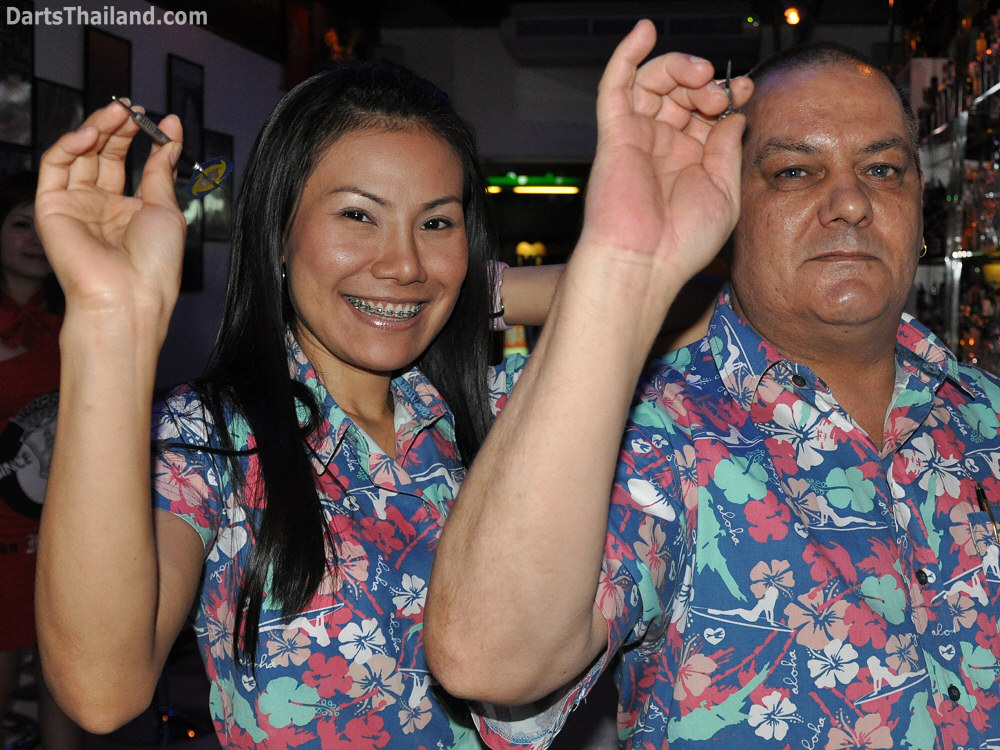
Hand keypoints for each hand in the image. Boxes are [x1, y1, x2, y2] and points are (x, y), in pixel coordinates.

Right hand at [35, 101, 186, 338]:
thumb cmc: (154, 262)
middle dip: (119, 128)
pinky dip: (70, 144)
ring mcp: (76, 206)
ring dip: (97, 129)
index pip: (131, 163)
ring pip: (79, 155)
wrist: (129, 295)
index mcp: (130, 210)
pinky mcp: (51, 207)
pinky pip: (56, 166)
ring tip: (119, 112)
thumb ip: (161, 169)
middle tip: (134, 109)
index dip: (145, 139)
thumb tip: (172, 134)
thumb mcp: (166, 208)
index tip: (165, 120)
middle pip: (103, 154)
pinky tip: (91, 133)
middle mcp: (101, 207)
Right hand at [579, 19, 751, 282]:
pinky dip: (627, 55)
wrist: (645, 262)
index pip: (708, 111)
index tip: (746, 91)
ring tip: (700, 75)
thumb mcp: (725, 192)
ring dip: (679, 68)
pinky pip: (615, 86)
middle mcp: (663, 145)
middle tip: (720, 94)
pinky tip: (644, 32)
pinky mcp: (615, 134)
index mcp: (690, 160)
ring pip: (653, 82)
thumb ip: (728, 149)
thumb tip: (734, 114)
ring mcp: (638, 137)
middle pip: (682, 92)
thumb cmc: (682, 241)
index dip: (728, 94)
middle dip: (706, 84)